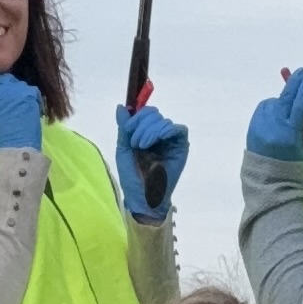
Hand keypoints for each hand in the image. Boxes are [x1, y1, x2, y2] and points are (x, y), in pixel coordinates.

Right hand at [0, 71, 44, 154]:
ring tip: (23, 106)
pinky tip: (32, 109)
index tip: (1, 90)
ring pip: (21, 85)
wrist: (16, 142)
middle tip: (14, 99)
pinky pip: (33, 91)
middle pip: (8, 79)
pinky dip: (34, 99)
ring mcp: (17, 88)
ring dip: (22, 93)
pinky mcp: (30, 92)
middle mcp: (2, 86)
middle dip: (11, 87)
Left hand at [116, 100, 188, 219]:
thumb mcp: (123, 149)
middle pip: (154, 114)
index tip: (128, 129)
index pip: (145, 113)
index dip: (137, 116)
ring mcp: (171, 141)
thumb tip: (121, 107)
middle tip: (135, 142)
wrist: (142, 197)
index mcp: (146, 134)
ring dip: (150, 131)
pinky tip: (157, 140)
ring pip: (163, 120)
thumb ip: (124, 128)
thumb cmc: (132, 177)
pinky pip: (178, 129)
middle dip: (141, 125)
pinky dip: (165, 130)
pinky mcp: (181, 147)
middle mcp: (159, 135)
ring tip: (142, 147)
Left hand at [245, 66, 302, 163]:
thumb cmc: (295, 164)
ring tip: (290, 101)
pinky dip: (272, 107)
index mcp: (291, 133)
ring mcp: (261, 125)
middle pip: (286, 98)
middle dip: (295, 83)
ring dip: (283, 98)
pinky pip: (264, 109)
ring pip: (274, 102)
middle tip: (301, 73)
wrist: (269, 179)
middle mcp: (275, 126)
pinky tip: (277, 111)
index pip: (299, 104)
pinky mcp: (252, 126)